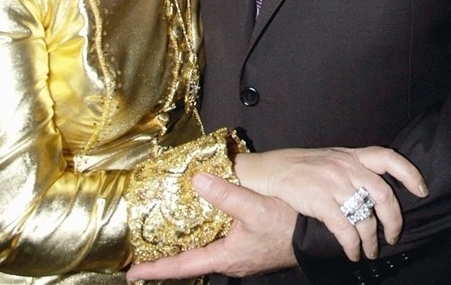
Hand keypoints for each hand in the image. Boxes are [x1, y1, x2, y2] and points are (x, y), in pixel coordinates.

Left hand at [127, 175, 297, 280]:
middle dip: (167, 253)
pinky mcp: (249, 243)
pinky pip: (220, 237)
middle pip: (191, 257)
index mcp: (226, 257)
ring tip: (166, 230)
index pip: (183, 266)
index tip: (132, 271)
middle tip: (144, 246)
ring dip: (186, 240)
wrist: (317, 235)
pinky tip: (204, 215)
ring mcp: (240, 253)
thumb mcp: (255, 209)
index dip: (156, 268)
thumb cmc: (289, 227)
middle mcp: (230, 259)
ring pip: (205, 246)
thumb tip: (196, 179)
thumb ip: (225, 194)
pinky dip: (206, 228)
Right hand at [235, 144, 427, 261]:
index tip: (421, 190)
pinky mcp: (319, 200)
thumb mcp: (331, 160)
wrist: (269, 170)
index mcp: (351, 155)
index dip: (409, 173)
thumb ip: (353, 169)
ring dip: (371, 241)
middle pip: (383, 193)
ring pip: (366, 216)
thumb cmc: (301, 167)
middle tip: (392, 237)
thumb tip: (376, 192)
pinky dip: (352, 246)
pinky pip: (345, 228)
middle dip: (394, 221)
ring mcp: (333, 182)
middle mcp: (346, 166)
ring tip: (369, 252)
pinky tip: (352, 253)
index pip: (388, 156)